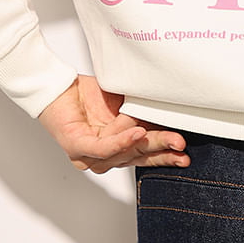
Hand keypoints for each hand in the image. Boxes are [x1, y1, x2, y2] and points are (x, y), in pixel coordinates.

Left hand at [37, 74, 189, 173]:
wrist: (59, 84)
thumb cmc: (88, 94)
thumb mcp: (125, 104)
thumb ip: (141, 113)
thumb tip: (167, 115)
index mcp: (116, 149)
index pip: (143, 156)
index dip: (164, 155)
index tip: (184, 154)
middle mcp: (104, 157)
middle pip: (138, 156)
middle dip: (163, 152)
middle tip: (182, 148)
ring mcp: (89, 156)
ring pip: (124, 153)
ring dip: (147, 143)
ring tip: (168, 137)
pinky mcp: (77, 147)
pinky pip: (103, 148)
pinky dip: (122, 141)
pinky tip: (136, 133)